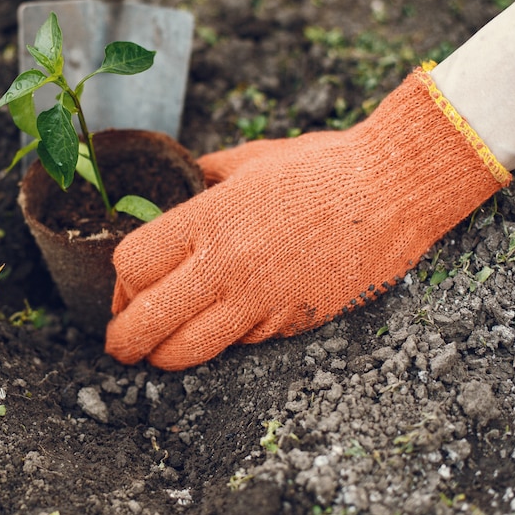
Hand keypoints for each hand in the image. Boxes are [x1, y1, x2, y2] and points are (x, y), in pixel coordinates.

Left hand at [105, 68, 511, 370]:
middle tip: (119, 346)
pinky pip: (239, 344)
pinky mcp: (290, 322)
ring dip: (166, 356)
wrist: (394, 191)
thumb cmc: (324, 168)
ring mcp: (259, 301)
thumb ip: (206, 173)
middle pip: (147, 323)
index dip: (120, 286)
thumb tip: (182, 176)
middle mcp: (225, 266)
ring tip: (158, 352)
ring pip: (189, 350)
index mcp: (208, 220)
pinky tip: (225, 323)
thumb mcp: (251, 158)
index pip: (132, 268)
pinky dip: (224, 341)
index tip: (125, 290)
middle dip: (125, 341)